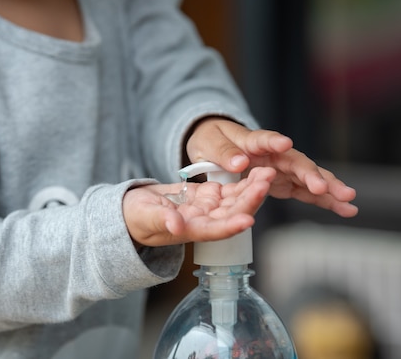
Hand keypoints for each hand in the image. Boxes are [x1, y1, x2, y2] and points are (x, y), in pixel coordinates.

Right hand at [123, 167, 275, 246]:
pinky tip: (256, 170)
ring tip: (267, 172)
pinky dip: (243, 181)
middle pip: (233, 212)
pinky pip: (229, 190)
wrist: (132, 210)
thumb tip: (176, 226)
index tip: (249, 219)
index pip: (216, 231)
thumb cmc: (135, 218)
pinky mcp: (207, 195)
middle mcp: (204, 222)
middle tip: (266, 180)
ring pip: (235, 200)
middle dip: (251, 198)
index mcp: (191, 230)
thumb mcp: (144, 217)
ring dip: (252, 188)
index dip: (232, 226)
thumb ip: (162, 220)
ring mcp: (207, 208)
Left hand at [186, 118, 357, 217]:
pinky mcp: (285, 182)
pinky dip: (325, 201)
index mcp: (252, 141)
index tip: (284, 144)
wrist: (215, 146)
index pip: (264, 140)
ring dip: (329, 189)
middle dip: (312, 174)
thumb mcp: (208, 144)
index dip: (274, 142)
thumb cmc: (212, 141)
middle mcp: (274, 153)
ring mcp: (282, 168)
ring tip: (349, 200)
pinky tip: (344, 209)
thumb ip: (223, 153)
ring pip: (309, 177)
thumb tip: (238, 162)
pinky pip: (307, 192)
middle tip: (326, 187)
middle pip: (296, 162)